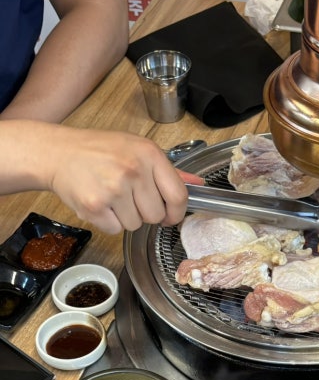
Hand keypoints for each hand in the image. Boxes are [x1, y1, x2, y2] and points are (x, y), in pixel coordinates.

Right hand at [48, 128, 197, 232]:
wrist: (59, 153)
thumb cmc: (100, 151)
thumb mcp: (137, 149)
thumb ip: (168, 171)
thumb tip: (197, 185)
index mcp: (148, 154)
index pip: (178, 196)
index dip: (176, 213)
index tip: (169, 215)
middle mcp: (133, 171)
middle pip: (156, 216)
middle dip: (145, 213)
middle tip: (129, 197)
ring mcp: (113, 190)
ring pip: (135, 225)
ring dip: (125, 217)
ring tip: (111, 196)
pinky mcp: (95, 207)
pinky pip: (115, 230)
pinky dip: (108, 222)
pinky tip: (100, 203)